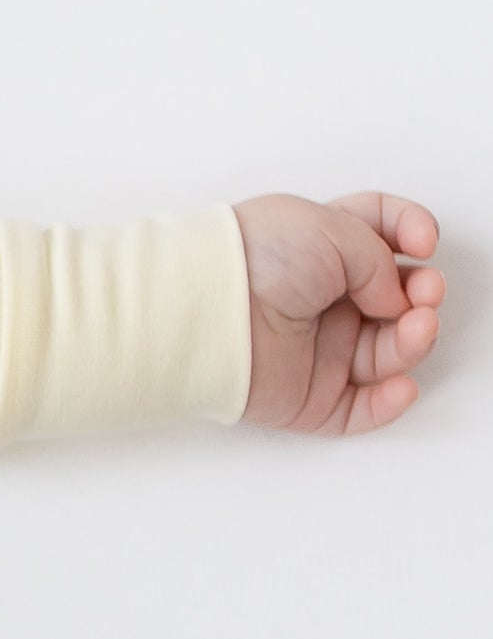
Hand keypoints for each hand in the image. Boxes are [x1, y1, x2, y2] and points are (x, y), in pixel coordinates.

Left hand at [232, 190, 444, 434]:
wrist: (213, 307)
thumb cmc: (260, 257)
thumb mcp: (334, 229)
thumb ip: (380, 259)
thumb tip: (397, 298)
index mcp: (324, 246)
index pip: (381, 233)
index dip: (411, 232)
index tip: (424, 240)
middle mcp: (325, 298)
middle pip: (395, 301)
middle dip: (423, 295)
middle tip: (426, 293)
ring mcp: (319, 349)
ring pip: (386, 354)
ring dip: (414, 342)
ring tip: (417, 327)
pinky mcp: (309, 397)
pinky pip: (360, 409)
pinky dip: (388, 401)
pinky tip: (403, 385)